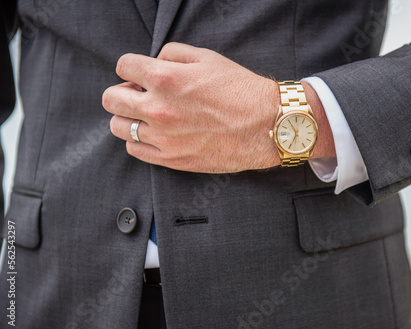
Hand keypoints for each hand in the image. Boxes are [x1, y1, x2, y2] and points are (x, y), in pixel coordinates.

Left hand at [102, 42, 334, 172]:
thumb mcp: (208, 58)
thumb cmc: (241, 90)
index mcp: (166, 78)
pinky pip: (134, 149)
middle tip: (138, 94)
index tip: (139, 73)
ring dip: (127, 117)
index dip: (130, 67)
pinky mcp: (171, 159)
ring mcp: (163, 137)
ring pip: (118, 126)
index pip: (123, 66)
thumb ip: (172, 54)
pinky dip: (138, 139)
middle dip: (122, 91)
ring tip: (145, 115)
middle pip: (111, 98)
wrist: (266, 125)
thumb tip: (153, 62)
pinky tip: (154, 133)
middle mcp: (158, 109)